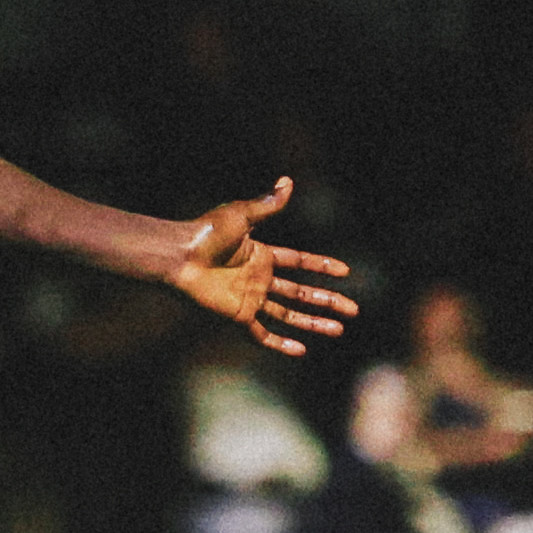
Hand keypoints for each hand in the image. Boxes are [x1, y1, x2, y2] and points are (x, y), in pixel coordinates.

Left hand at [172, 178, 357, 357]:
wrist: (179, 257)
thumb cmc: (205, 233)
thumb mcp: (241, 214)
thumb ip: (267, 205)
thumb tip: (287, 181)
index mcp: (261, 255)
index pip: (299, 262)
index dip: (321, 266)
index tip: (345, 272)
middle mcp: (258, 279)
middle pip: (300, 293)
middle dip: (327, 301)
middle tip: (353, 309)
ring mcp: (249, 299)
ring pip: (288, 315)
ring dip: (313, 323)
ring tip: (339, 329)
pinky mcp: (237, 315)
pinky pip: (261, 334)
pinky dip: (280, 344)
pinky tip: (301, 351)